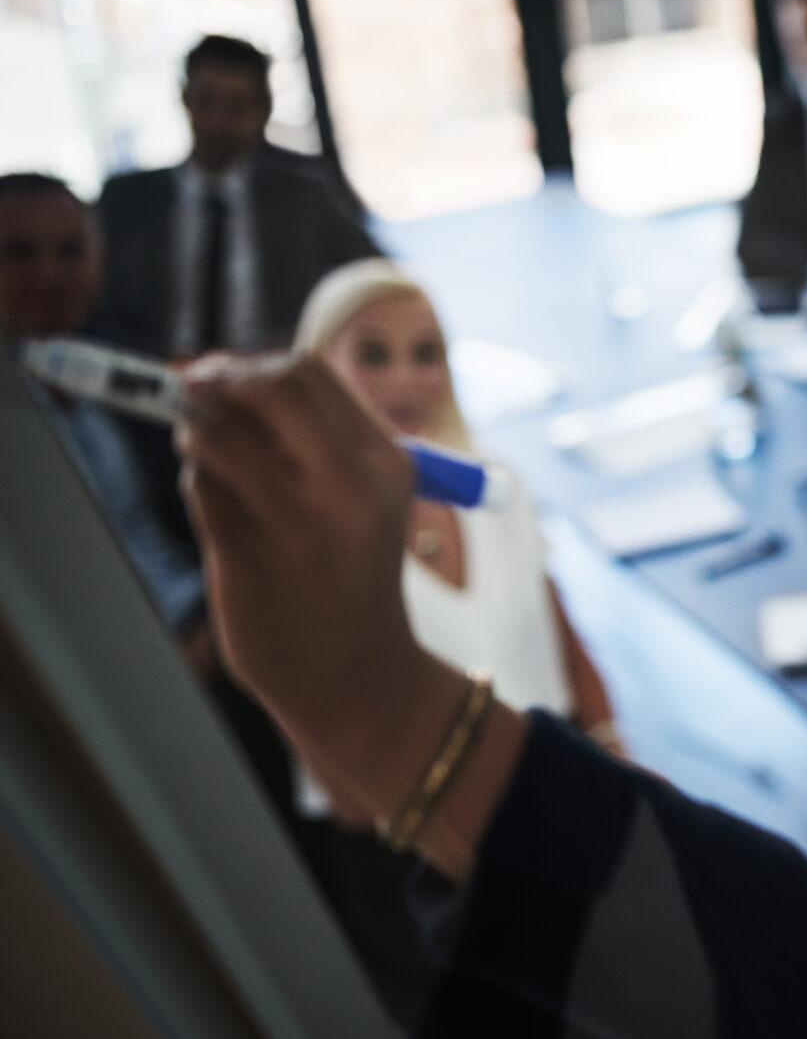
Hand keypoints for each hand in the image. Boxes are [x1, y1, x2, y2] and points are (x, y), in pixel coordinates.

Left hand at [176, 353, 467, 820]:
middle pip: (267, 386)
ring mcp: (299, 521)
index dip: (248, 363)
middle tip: (189, 391)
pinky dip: (199, 487)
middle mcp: (349, 486)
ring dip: (198, 437)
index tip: (218, 374)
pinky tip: (223, 514)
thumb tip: (212, 372)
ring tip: (209, 461)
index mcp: (385, 464)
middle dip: (214, 380)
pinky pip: (202, 489)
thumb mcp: (361, 498)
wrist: (357, 675)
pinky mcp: (252, 555)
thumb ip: (308, 438)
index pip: (307, 372)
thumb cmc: (348, 575)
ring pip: (220, 436)